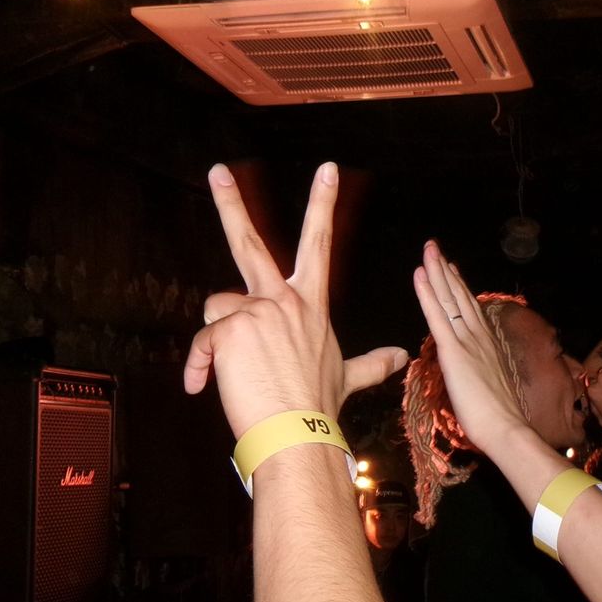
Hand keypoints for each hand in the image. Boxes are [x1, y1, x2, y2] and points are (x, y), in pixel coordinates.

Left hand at [184, 163, 406, 436]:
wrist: (298, 433)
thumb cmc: (318, 406)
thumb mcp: (348, 376)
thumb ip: (372, 362)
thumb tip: (402, 357)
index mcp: (309, 303)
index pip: (319, 243)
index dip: (322, 203)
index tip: (327, 168)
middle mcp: (283, 299)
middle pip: (249, 242)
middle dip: (230, 202)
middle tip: (217, 171)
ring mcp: (256, 311)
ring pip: (218, 310)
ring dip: (216, 341)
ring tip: (231, 373)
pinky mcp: (230, 329)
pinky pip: (202, 341)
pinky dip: (199, 365)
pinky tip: (204, 385)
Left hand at [412, 240, 527, 449]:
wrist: (505, 427)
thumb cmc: (497, 415)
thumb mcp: (489, 382)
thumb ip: (480, 367)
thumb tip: (471, 362)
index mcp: (486, 342)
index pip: (469, 307)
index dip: (457, 285)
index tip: (449, 266)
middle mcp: (478, 335)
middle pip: (458, 295)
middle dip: (445, 269)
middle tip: (434, 247)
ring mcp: (467, 340)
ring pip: (448, 298)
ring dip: (436, 271)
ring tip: (427, 250)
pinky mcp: (454, 351)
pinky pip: (437, 316)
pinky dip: (427, 293)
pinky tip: (419, 275)